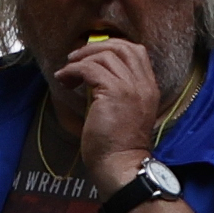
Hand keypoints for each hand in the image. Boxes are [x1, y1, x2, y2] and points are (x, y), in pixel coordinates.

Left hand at [43, 31, 164, 190]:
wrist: (121, 166)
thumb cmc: (118, 147)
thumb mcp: (127, 113)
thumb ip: (119, 93)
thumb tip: (94, 77)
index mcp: (149, 89)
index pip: (137, 52)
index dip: (113, 47)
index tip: (93, 55)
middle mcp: (143, 85)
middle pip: (123, 47)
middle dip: (97, 46)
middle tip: (77, 56)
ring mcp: (130, 88)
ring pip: (105, 55)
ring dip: (81, 59)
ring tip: (68, 72)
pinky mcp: (113, 93)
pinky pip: (90, 68)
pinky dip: (73, 70)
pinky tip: (64, 80)